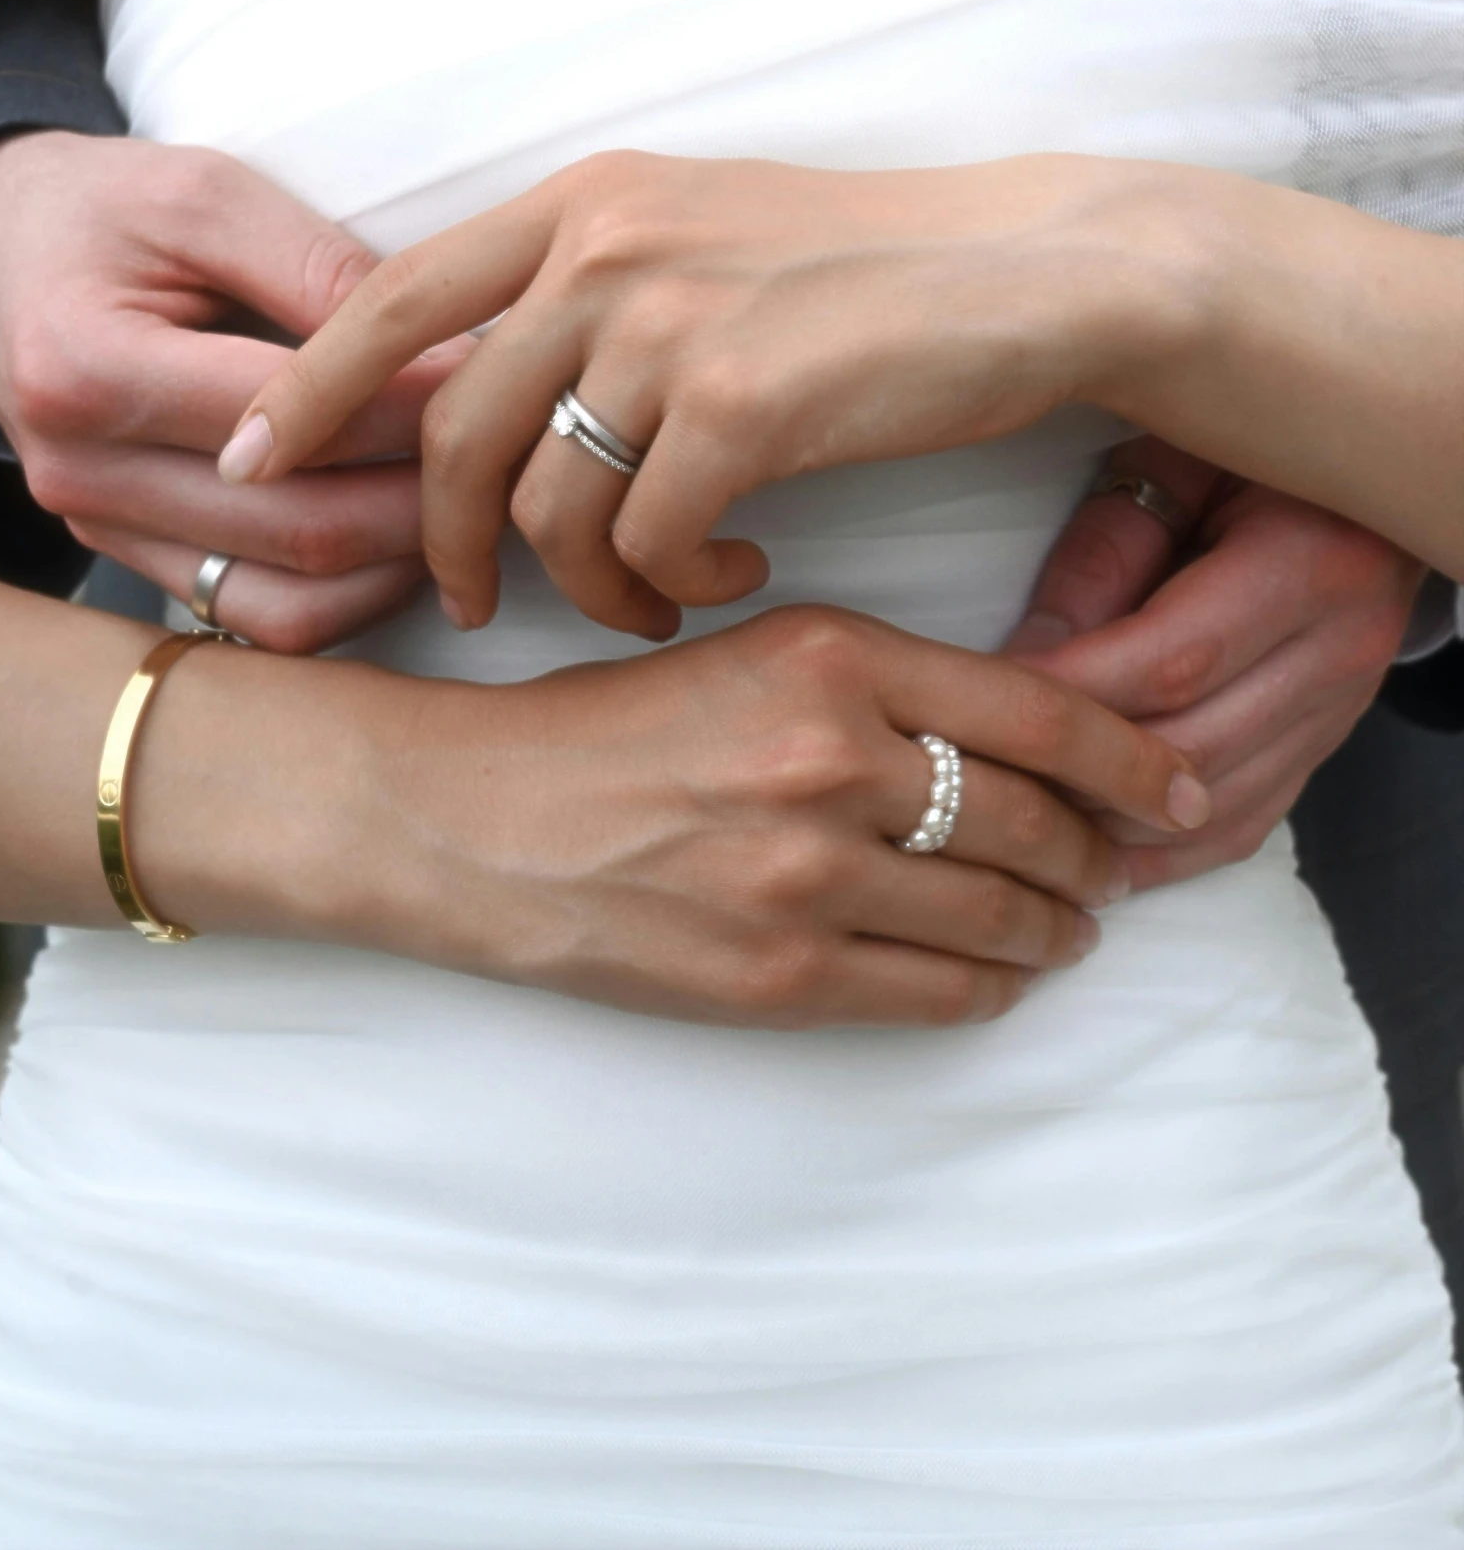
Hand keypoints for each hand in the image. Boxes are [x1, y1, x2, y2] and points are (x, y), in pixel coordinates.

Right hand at [0, 132, 465, 650]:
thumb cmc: (105, 209)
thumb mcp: (205, 192)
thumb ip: (318, 267)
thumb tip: (446, 345)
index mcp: (90, 368)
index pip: (293, 416)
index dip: (413, 403)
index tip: (503, 373)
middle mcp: (85, 473)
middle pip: (302, 525)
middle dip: (431, 495)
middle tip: (519, 452)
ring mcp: (103, 534)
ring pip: (290, 600)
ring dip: (403, 564)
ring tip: (482, 504)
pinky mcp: (130, 562)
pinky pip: (260, 618)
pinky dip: (352, 597)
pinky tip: (411, 540)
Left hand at [227, 149, 1143, 637]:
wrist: (1029, 274)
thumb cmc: (867, 273)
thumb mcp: (702, 237)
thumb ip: (588, 291)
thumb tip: (486, 389)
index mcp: (588, 200)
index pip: (394, 293)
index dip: (306, 385)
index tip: (253, 457)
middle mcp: (609, 246)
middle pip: (454, 429)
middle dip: (441, 540)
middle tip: (466, 606)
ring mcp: (673, 322)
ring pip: (549, 505)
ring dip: (588, 584)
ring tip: (653, 595)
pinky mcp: (744, 404)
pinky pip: (648, 542)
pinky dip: (674, 587)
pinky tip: (733, 576)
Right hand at [283, 605, 1207, 1027]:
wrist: (471, 817)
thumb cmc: (608, 726)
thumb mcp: (751, 657)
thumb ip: (882, 685)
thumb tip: (1024, 744)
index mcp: (830, 655)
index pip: (1041, 712)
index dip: (1134, 760)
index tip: (1178, 787)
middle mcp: (829, 759)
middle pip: (1035, 822)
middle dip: (1099, 856)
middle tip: (1118, 867)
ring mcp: (802, 875)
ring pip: (999, 916)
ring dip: (1058, 929)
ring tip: (1072, 928)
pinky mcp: (773, 974)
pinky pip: (935, 994)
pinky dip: (991, 987)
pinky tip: (1001, 975)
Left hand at [1003, 439, 1422, 890]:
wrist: (1364, 484)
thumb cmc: (1253, 450)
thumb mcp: (1177, 461)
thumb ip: (1108, 552)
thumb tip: (1031, 655)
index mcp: (1310, 561)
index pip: (1172, 659)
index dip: (1068, 691)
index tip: (974, 699)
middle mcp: (1341, 650)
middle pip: (1190, 748)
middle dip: (1075, 770)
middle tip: (978, 771)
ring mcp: (1341, 712)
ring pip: (1211, 806)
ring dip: (1109, 825)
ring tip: (1014, 819)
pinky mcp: (1324, 748)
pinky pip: (1242, 825)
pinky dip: (1161, 852)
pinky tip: (1087, 854)